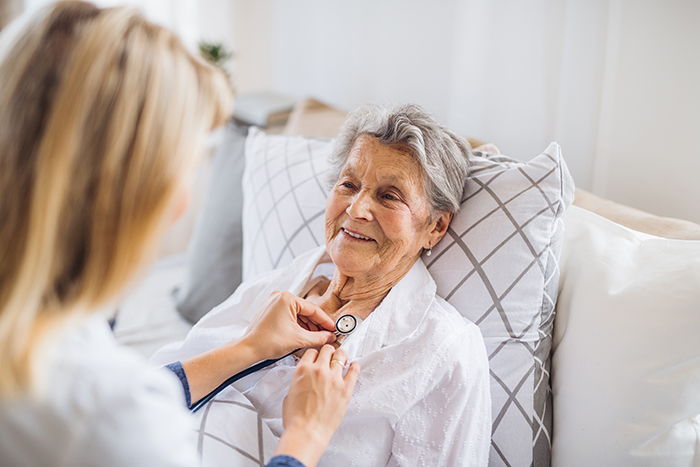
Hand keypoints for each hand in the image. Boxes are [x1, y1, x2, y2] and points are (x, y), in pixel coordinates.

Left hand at [242, 291, 336, 359]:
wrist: (248, 349)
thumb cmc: (268, 342)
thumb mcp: (299, 339)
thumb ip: (319, 337)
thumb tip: (330, 337)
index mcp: (287, 298)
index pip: (313, 309)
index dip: (325, 321)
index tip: (334, 329)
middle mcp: (280, 296)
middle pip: (305, 311)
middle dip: (316, 325)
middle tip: (327, 335)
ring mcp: (274, 303)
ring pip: (298, 314)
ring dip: (308, 326)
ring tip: (317, 337)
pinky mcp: (270, 310)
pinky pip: (289, 316)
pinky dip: (298, 325)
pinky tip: (305, 335)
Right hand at [275, 345, 359, 466]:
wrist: (307, 432)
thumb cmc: (296, 418)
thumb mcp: (290, 393)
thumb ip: (299, 381)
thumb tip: (305, 380)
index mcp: (303, 370)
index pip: (311, 351)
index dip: (315, 354)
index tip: (318, 356)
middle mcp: (319, 370)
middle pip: (327, 350)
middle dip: (328, 352)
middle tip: (331, 355)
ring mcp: (334, 378)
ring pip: (341, 355)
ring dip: (341, 355)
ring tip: (343, 357)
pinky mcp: (346, 389)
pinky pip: (353, 371)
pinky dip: (354, 366)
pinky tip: (354, 365)